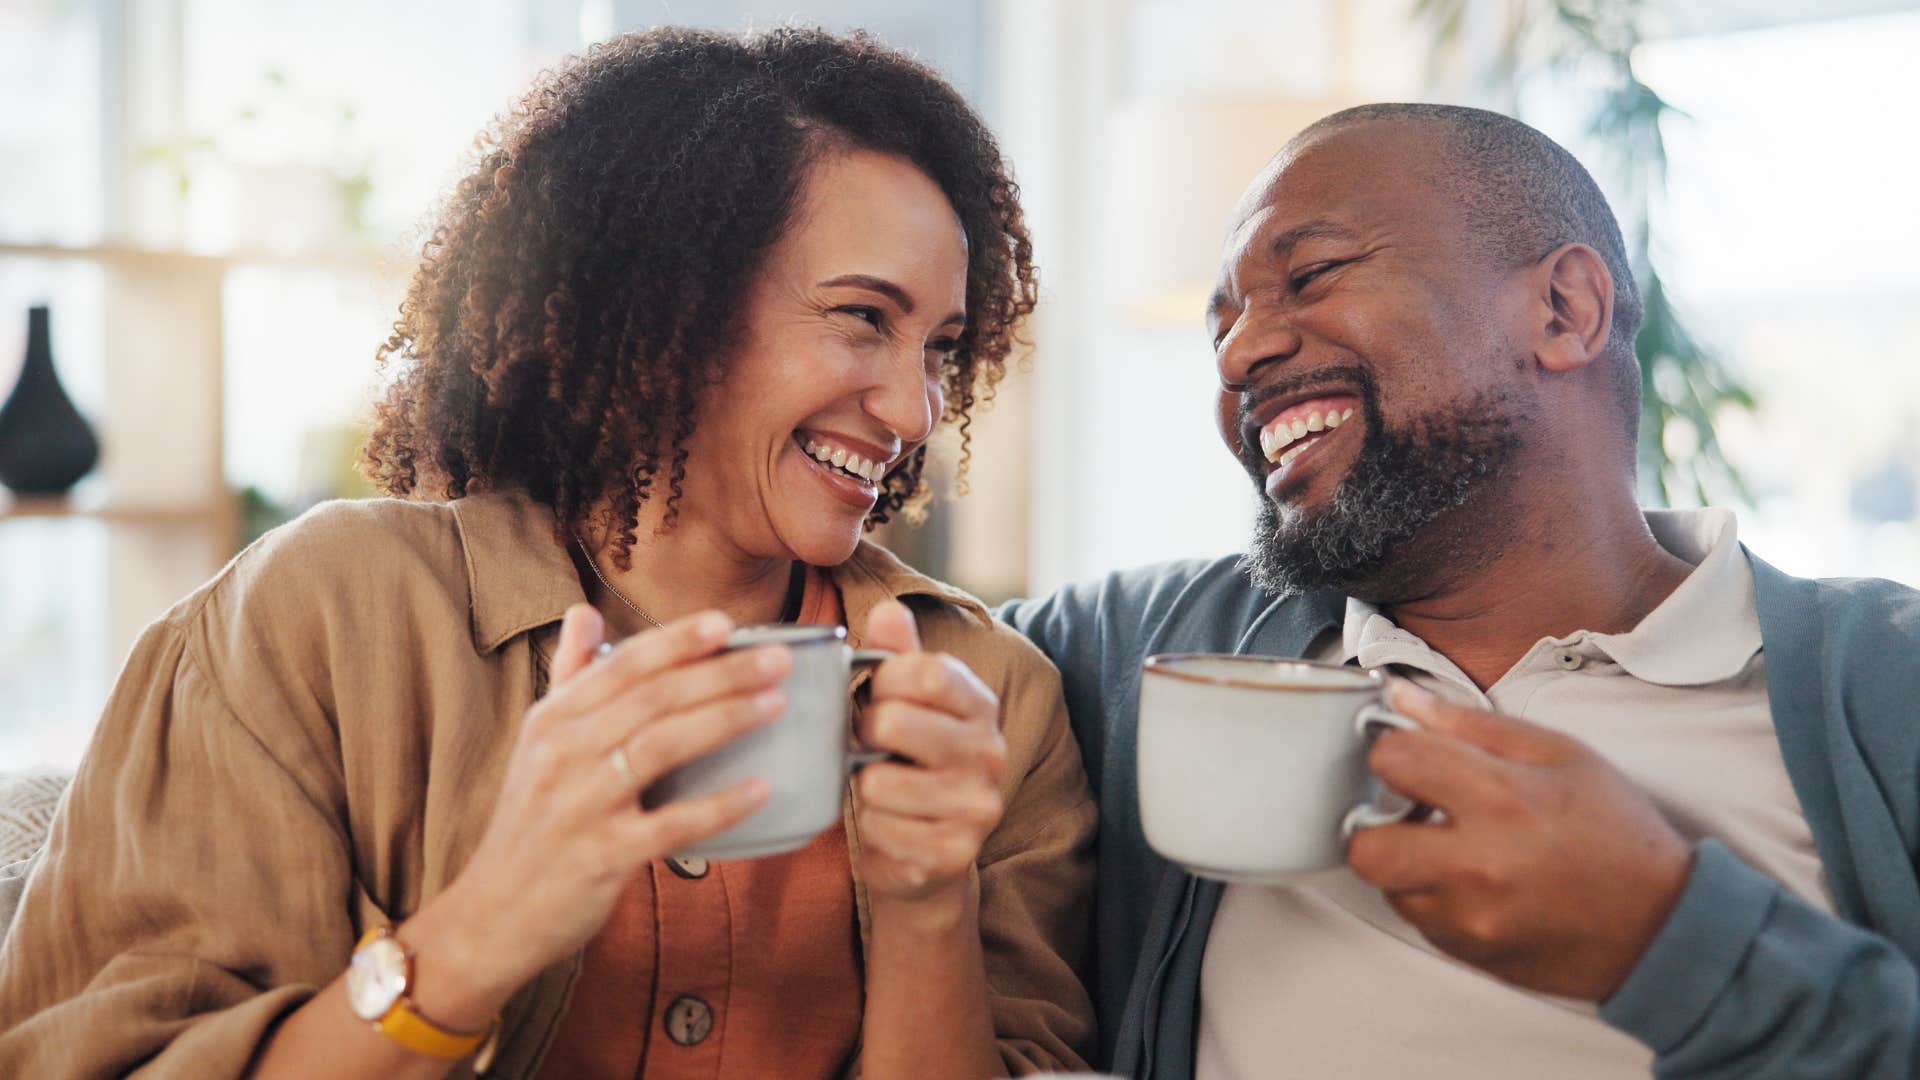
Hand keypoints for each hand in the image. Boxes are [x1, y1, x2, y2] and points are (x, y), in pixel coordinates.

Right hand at [420, 604, 789, 1002]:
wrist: (493, 915)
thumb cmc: (530, 822)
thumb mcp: (538, 743)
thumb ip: (569, 677)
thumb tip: (584, 611)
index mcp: (553, 720)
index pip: (622, 665)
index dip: (676, 641)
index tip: (725, 623)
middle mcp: (561, 753)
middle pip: (652, 698)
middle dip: (720, 673)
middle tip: (779, 659)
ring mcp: (579, 804)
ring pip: (660, 747)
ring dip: (725, 720)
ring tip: (776, 704)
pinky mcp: (600, 856)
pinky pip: (670, 824)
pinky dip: (718, 805)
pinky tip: (760, 789)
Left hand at [853, 600, 1007, 909]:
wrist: (931, 856)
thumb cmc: (909, 762)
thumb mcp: (906, 703)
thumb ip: (897, 656)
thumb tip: (887, 611)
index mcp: (979, 706)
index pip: (930, 671)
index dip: (886, 680)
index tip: (878, 695)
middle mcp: (989, 753)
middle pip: (894, 723)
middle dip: (864, 736)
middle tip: (871, 748)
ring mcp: (976, 806)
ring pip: (878, 782)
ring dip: (865, 790)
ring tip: (883, 791)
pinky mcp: (953, 854)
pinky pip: (880, 831)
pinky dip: (873, 831)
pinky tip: (892, 828)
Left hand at [1344, 681, 1693, 1000]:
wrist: (1663, 925)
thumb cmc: (1616, 833)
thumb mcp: (1560, 754)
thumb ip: (1471, 725)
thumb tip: (1402, 701)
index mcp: (1499, 798)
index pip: (1390, 761)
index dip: (1393, 751)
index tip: (1412, 757)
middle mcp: (1476, 864)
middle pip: (1364, 846)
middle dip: (1377, 823)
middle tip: (1413, 813)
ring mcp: (1470, 918)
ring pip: (1388, 887)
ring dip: (1407, 863)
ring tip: (1454, 848)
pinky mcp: (1471, 953)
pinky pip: (1420, 919)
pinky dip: (1433, 898)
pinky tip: (1475, 882)